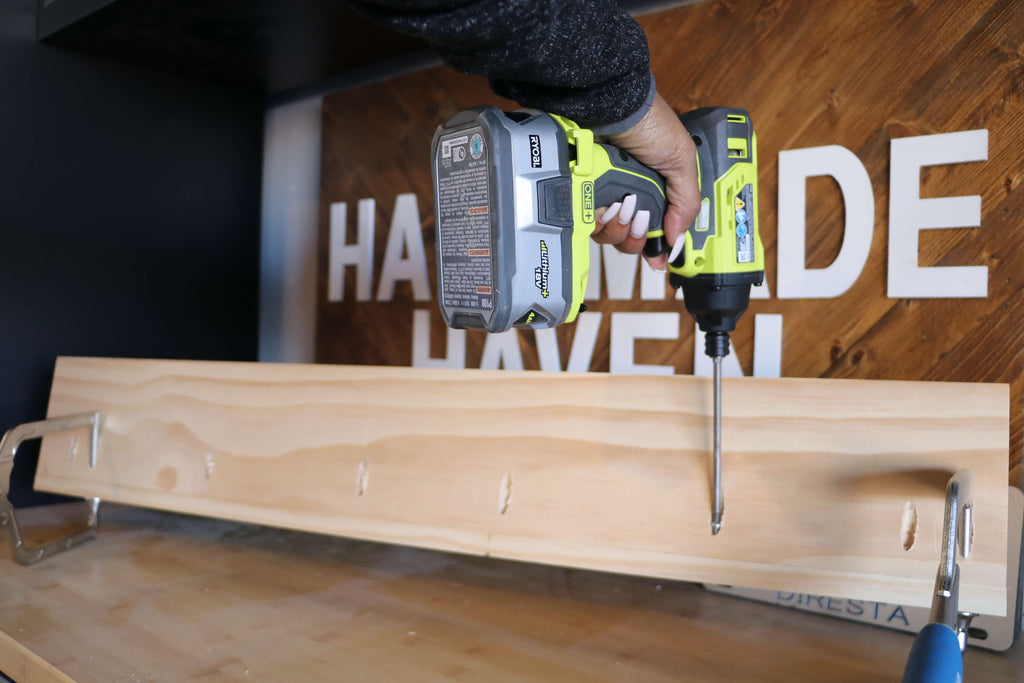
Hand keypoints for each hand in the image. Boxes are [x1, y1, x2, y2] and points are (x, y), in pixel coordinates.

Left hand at [595, 92, 700, 269]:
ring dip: (618, 227)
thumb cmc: (649, 123)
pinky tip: (607, 204)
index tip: (659, 258)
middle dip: (636, 236)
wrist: (612, 107)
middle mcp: (631, 196)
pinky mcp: (586, 193)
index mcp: (658, 191)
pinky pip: (589, 222)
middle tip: (641, 217)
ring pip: (608, 236)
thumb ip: (686, 202)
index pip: (656, 232)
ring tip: (624, 205)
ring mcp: (607, 195)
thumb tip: (678, 239)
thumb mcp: (682, 161)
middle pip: (630, 241)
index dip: (657, 247)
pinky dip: (599, 218)